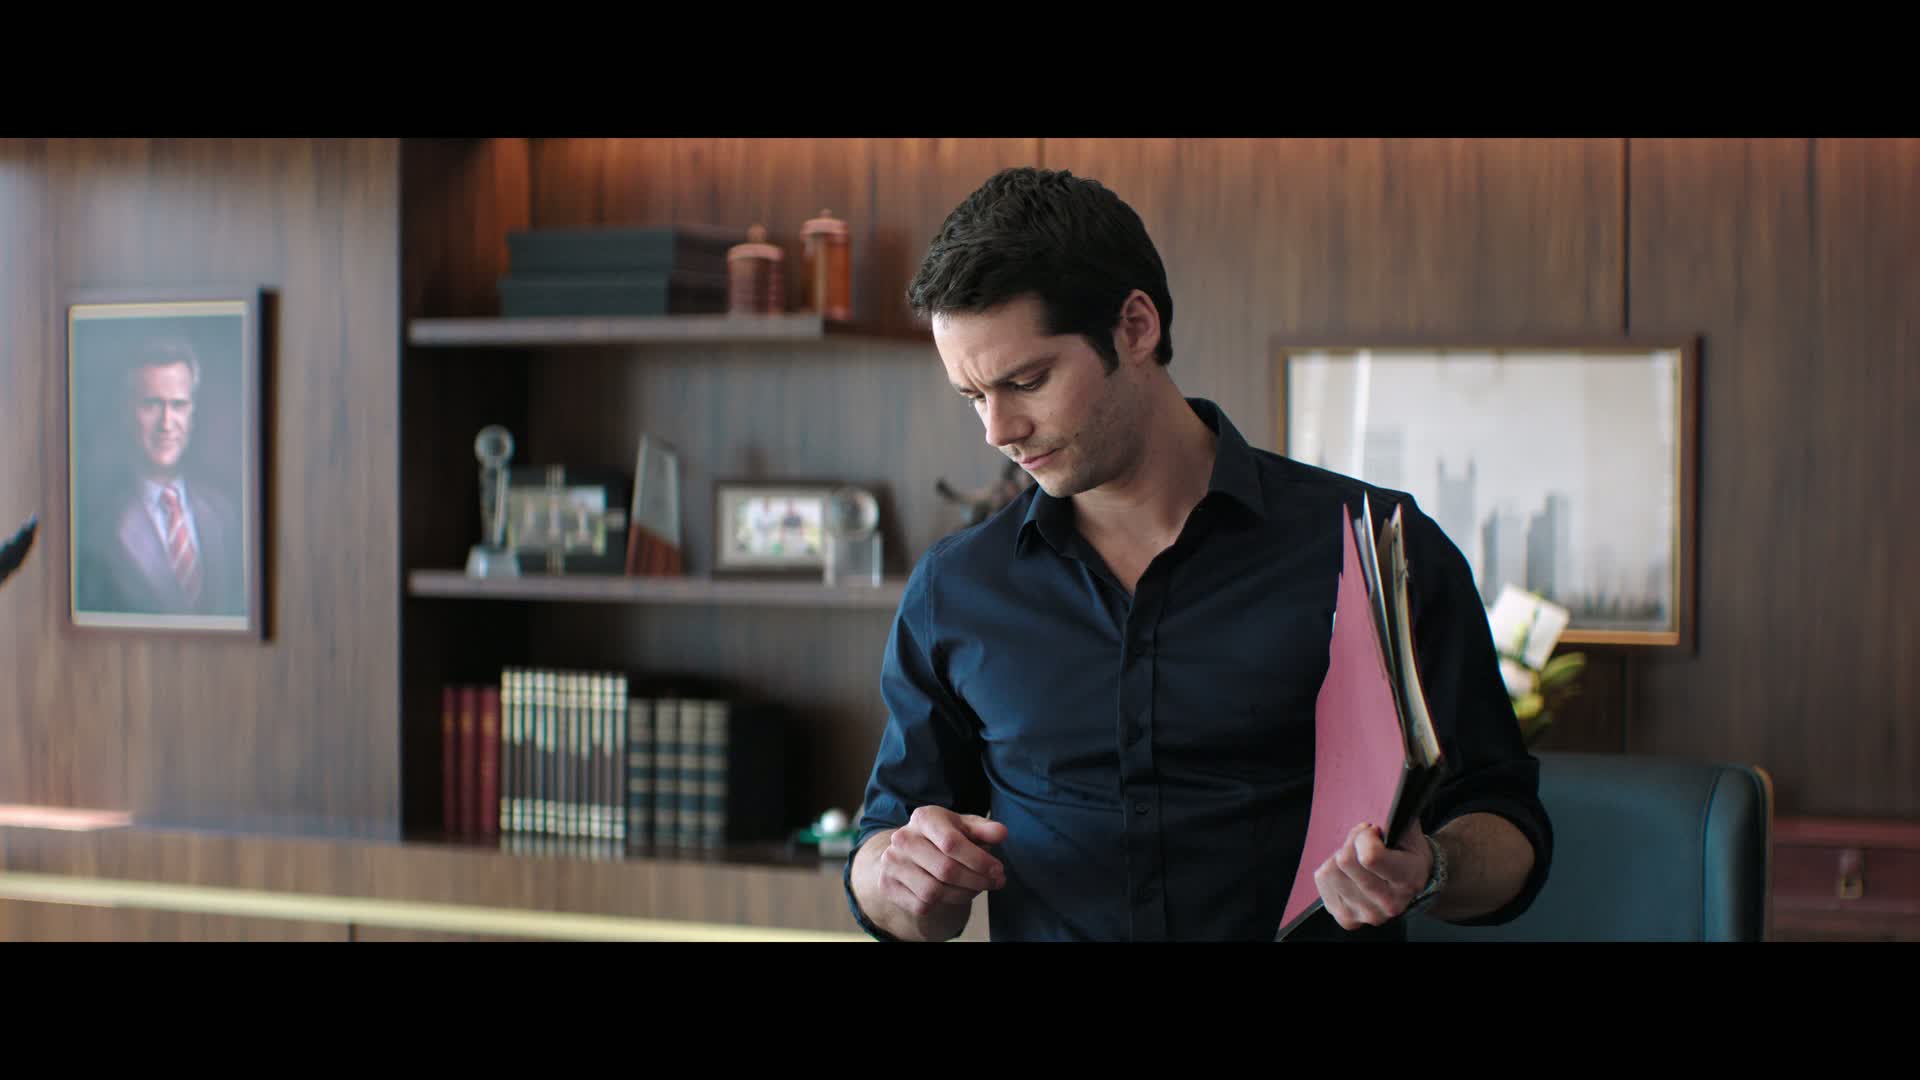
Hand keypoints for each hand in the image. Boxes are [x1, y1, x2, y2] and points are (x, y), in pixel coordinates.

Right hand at [859, 805, 1007, 939]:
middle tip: (996, 883)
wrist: (908, 851)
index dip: (979, 860)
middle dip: (977, 880)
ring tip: (978, 888)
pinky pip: (922, 905)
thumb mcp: (965, 827)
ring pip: (934, 891)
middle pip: (946, 870)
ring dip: (964, 894)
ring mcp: (892, 863)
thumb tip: (1001, 833)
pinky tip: (956, 894)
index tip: (998, 870)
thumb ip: (984, 830)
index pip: (952, 843)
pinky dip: (944, 904)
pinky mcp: (887, 885)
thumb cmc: (944, 836)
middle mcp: (903, 838)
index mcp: (924, 818)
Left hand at [1314, 820, 1433, 929]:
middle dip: (1351, 843)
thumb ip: (1390, 821)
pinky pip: (1322, 881)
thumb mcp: (1407, 831)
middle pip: (1344, 861)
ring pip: (1330, 871)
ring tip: (1356, 858)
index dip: (1365, 836)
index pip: (1369, 857)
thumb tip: (1365, 824)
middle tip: (1363, 842)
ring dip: (1339, 857)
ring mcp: (1367, 915)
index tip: (1373, 832)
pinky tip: (1348, 872)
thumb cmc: (1407, 851)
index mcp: (1408, 879)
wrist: (1412, 881)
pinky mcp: (1348, 919)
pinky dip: (1331, 870)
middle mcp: (1389, 903)